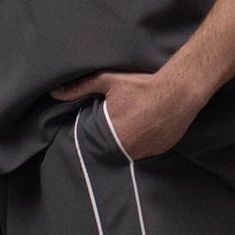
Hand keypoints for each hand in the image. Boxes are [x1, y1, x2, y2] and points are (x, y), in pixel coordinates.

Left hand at [53, 69, 206, 160]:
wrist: (180, 91)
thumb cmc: (143, 86)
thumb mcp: (109, 82)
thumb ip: (80, 88)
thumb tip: (54, 92)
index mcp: (112, 135)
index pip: (94, 145)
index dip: (94, 138)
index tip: (97, 129)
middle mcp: (128, 149)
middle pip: (111, 150)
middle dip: (110, 140)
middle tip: (116, 124)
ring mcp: (146, 152)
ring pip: (129, 152)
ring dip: (127, 143)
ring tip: (131, 126)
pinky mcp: (160, 150)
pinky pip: (146, 150)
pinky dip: (143, 142)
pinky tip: (145, 128)